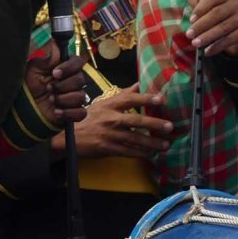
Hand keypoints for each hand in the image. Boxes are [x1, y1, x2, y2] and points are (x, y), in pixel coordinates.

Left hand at [25, 41, 87, 126]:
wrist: (25, 105)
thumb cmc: (30, 84)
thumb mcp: (35, 68)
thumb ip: (48, 58)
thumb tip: (56, 42)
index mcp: (66, 68)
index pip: (78, 62)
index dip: (69, 68)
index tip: (54, 73)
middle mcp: (73, 81)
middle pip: (80, 80)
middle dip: (62, 86)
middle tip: (48, 88)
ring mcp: (75, 97)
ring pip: (80, 97)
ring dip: (62, 99)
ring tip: (50, 100)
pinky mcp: (74, 112)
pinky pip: (81, 113)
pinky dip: (68, 113)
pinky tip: (56, 111)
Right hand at [51, 84, 171, 159]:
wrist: (67, 137)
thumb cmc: (87, 119)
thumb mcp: (102, 104)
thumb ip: (122, 95)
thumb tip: (139, 84)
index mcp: (109, 105)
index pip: (130, 99)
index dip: (146, 98)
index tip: (161, 99)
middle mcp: (110, 119)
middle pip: (136, 121)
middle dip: (154, 124)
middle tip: (170, 127)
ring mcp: (109, 134)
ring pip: (135, 139)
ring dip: (152, 143)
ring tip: (165, 144)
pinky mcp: (107, 148)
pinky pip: (128, 152)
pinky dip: (141, 154)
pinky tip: (151, 154)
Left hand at [184, 0, 237, 56]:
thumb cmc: (221, 18)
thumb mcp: (210, 9)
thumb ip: (198, 3)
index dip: (200, 8)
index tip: (190, 19)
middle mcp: (237, 3)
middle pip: (216, 13)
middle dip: (201, 25)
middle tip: (189, 34)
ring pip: (223, 27)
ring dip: (207, 37)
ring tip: (195, 44)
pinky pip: (230, 39)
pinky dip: (217, 46)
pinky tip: (207, 51)